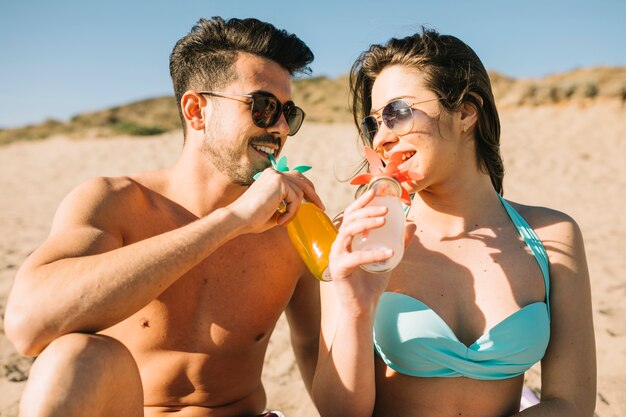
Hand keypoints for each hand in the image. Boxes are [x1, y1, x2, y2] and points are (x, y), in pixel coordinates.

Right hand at [228, 168, 323, 233]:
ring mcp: (277, 176)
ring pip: (299, 193)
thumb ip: (285, 206)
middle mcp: (274, 173)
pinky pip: (296, 199)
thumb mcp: (273, 211)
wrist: (237, 219)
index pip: (294, 178)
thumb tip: (298, 210)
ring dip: (294, 211)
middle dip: (313, 194)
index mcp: (270, 177)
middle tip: (320, 207)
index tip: (315, 202)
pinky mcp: (279, 183)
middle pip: (302, 179)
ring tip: (282, 221)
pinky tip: (280, 220)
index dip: (306, 189)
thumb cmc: (251, 220)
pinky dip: (291, 212)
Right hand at [328, 189, 394, 312]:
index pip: (351, 214)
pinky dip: (373, 254)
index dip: (361, 201)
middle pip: (349, 219)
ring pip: (347, 232)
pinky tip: (389, 253)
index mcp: (347, 239)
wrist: (364, 307)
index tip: (375, 191)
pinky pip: (355, 257)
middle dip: (367, 210)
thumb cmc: (372, 281)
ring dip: (366, 224)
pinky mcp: (338, 269)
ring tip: (383, 221)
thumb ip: (398, 241)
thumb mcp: (388, 257)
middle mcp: (339, 244)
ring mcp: (336, 256)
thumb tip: (412, 224)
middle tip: (385, 209)